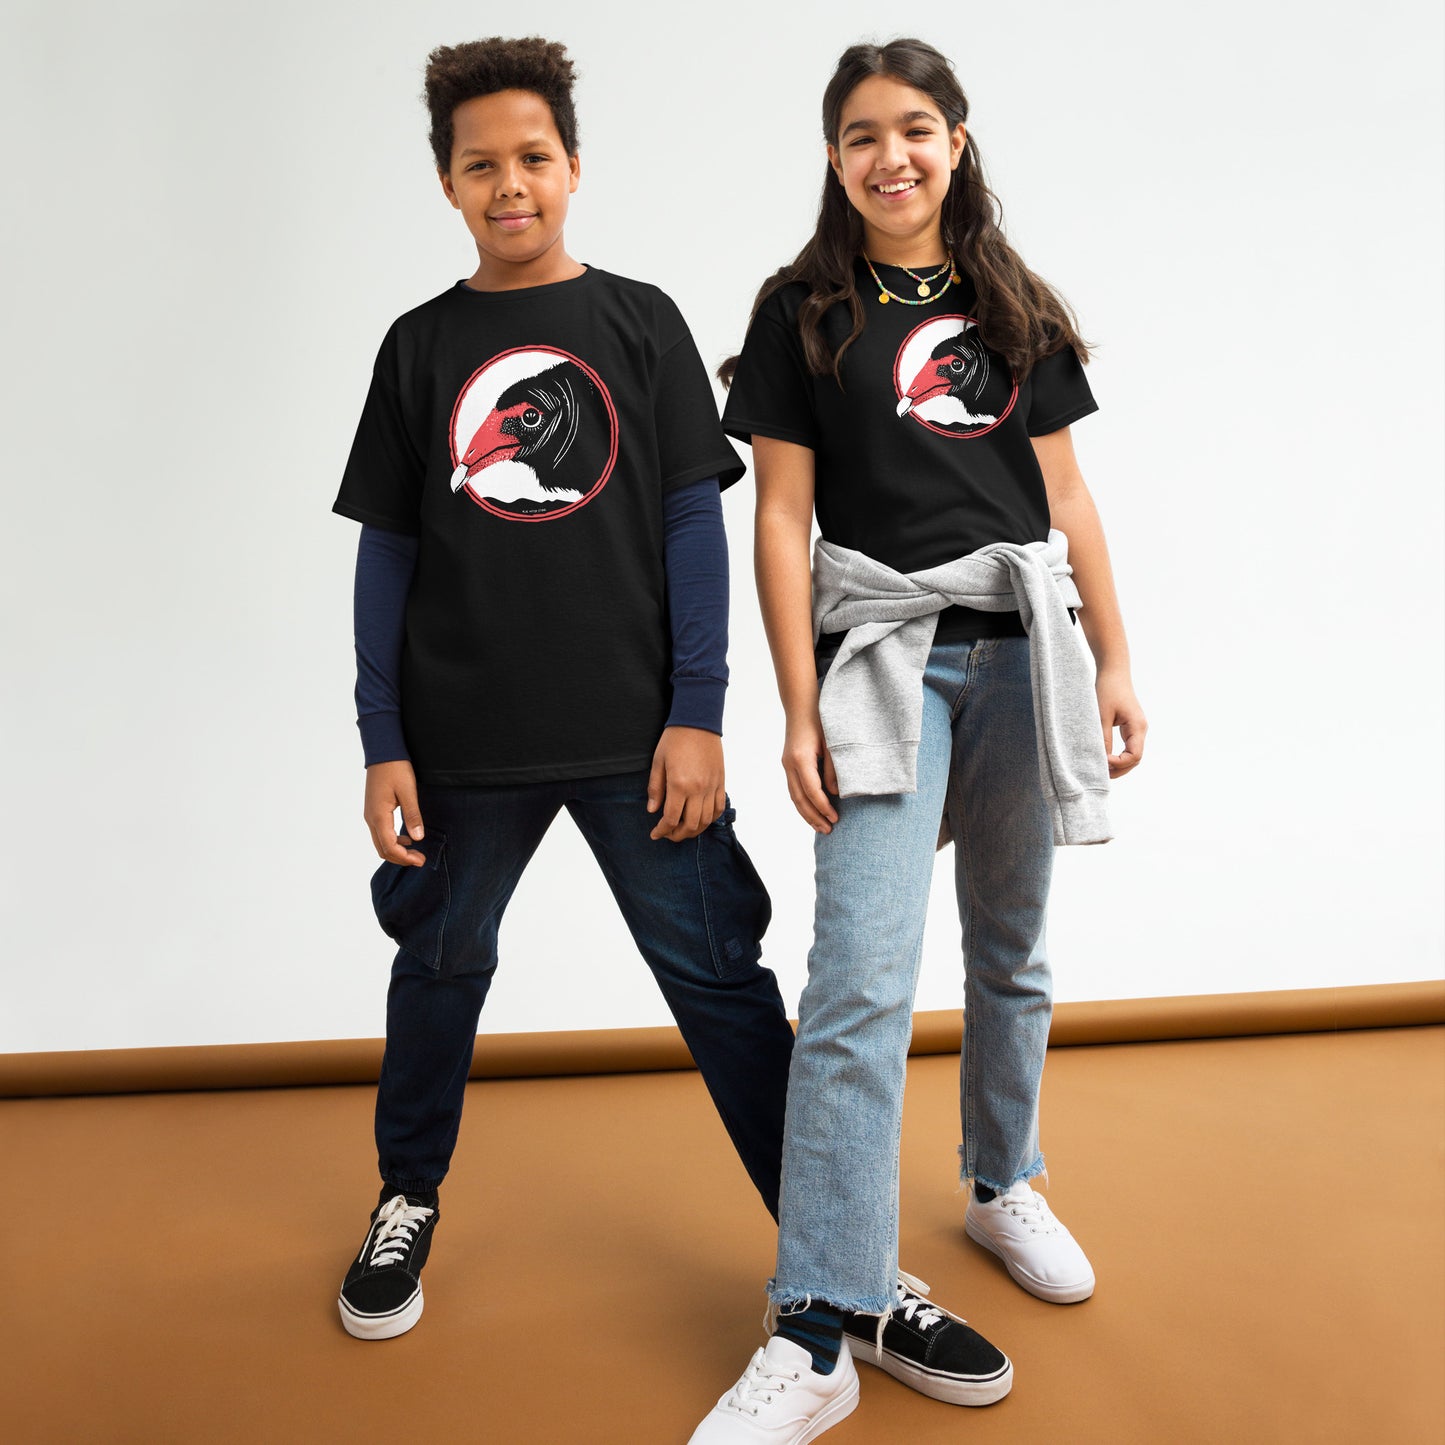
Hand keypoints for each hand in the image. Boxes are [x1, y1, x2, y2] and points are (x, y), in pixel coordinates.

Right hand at [364, 760, 425, 864]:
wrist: (383, 752)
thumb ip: (412, 815)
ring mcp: (370, 814)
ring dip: (396, 851)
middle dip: (401, 858)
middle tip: (420, 859)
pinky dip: (392, 841)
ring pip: (380, 842)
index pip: (389, 847)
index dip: (405, 858)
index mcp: (379, 816)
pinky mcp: (373, 810)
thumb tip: (417, 838)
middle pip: (382, 849)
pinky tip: (407, 838)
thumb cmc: (396, 768)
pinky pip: (380, 832)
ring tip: (415, 851)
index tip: (421, 860)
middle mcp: (371, 818)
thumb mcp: (408, 791)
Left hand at [647, 727, 726, 841]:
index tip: (655, 834)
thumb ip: (655, 788)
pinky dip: (710, 818)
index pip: (671, 818)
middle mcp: (698, 789)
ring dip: (694, 830)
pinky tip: (700, 819)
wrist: (698, 721)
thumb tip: (652, 811)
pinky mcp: (721, 782)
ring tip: (683, 829)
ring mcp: (712, 786)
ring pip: (706, 820)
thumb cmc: (675, 739)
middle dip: (677, 835)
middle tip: (668, 834)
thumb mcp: (658, 762)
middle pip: (690, 825)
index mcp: (679, 784)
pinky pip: (719, 808)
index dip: (662, 830)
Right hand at [781, 710, 839, 832]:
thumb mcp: (832, 743)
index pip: (812, 791)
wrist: (801, 706)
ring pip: (794, 796)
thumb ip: (833, 769)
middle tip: (829, 830)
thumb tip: (835, 793)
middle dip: (814, 817)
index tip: (835, 818)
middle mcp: (789, 764)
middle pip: (799, 798)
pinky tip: (812, 812)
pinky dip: (802, 803)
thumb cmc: (820, 721)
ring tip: (821, 827)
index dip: (823, 807)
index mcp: (801, 759)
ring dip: (807, 814)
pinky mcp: (789, 765)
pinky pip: (794, 789)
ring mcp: (787, 765)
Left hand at [1097, 668, 1146, 778]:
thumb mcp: (1102, 716)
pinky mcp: (1130, 727)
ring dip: (1119, 765)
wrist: (1114, 672)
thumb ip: (1103, 738)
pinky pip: (1127, 748)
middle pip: (1135, 759)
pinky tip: (1104, 759)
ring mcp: (1137, 729)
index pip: (1134, 756)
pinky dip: (1118, 756)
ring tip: (1101, 770)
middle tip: (1099, 774)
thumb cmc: (1108, 690)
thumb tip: (1102, 760)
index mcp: (1137, 727)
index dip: (1118, 764)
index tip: (1102, 763)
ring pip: (1132, 755)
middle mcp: (1141, 730)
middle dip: (1119, 769)